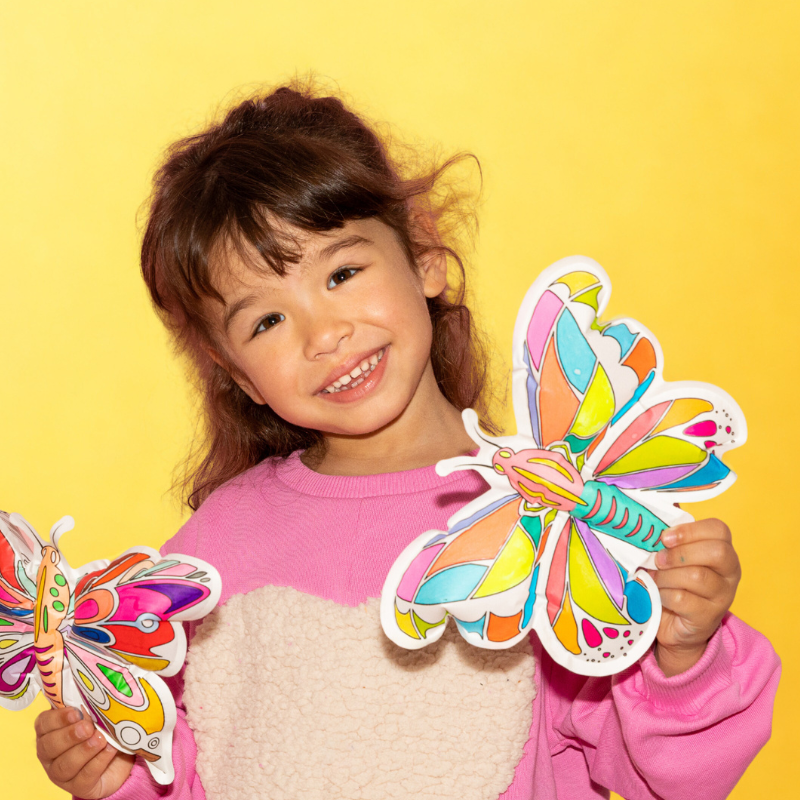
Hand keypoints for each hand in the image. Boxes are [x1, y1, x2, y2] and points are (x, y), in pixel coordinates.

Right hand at [35, 707, 134, 798]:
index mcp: (50, 732)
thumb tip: (95, 688)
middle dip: (69, 736)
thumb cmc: (102, 729)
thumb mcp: (95, 714)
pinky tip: (110, 750)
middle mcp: (51, 755)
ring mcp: (62, 774)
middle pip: (49, 747)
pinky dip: (98, 762)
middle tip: (87, 727)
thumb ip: (90, 704)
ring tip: (101, 739)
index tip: (76, 712)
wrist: (120, 759)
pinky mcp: (79, 788)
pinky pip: (84, 777)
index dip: (57, 719)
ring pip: (64, 765)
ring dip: (83, 750)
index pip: (43, 724)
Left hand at [649, 518, 740, 676]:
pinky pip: (683, 599)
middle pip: (717, 552)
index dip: (690, 530)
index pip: (719, 529)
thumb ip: (669, 539)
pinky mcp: (708, 616)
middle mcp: (729, 572)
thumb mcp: (674, 557)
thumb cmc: (675, 582)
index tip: (665, 538)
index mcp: (723, 550)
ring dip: (667, 576)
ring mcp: (722, 596)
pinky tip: (658, 594)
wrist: (676, 624)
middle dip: (680, 553)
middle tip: (658, 560)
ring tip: (654, 578)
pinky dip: (664, 594)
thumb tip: (648, 519)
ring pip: (697, 577)